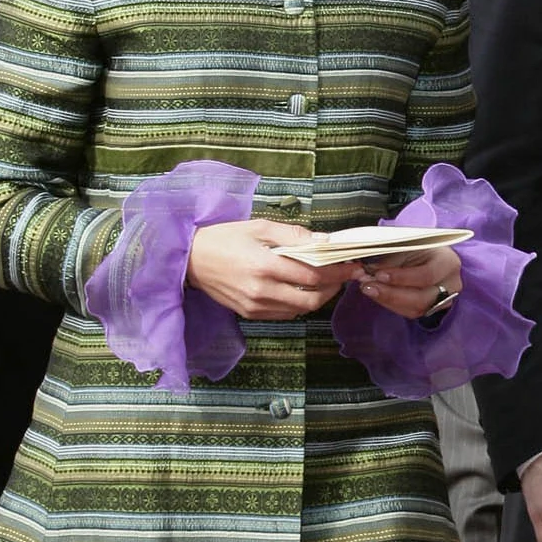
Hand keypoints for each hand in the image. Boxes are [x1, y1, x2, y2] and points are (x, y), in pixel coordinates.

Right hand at [187, 219, 361, 319]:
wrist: (189, 260)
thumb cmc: (224, 239)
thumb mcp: (259, 228)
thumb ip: (293, 235)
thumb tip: (324, 241)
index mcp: (264, 266)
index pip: (313, 274)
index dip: (337, 272)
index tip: (351, 266)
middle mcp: (261, 291)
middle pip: (312, 299)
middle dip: (333, 288)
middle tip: (342, 276)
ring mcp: (255, 306)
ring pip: (300, 309)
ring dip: (318, 297)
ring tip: (325, 281)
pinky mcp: (250, 314)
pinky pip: (285, 313)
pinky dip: (299, 303)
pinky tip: (301, 289)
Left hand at [356, 247, 463, 320]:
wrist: (431, 255)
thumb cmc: (419, 246)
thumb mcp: (406, 246)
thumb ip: (388, 258)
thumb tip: (362, 270)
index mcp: (448, 263)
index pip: (427, 275)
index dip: (402, 277)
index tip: (378, 274)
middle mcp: (450, 285)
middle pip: (421, 298)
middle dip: (391, 294)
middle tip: (367, 286)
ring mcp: (444, 300)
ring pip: (415, 309)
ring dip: (388, 300)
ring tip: (368, 289)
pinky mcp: (432, 309)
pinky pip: (410, 312)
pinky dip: (391, 304)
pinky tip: (378, 294)